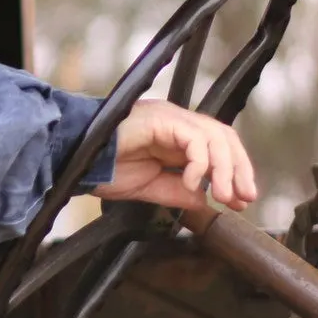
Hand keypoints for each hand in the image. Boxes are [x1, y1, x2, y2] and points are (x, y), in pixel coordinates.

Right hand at [91, 99, 258, 211]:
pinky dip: (200, 164)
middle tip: (243, 199)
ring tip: (224, 196)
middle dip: (238, 169)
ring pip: (214, 135)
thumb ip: (177, 191)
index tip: (242, 200)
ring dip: (225, 169)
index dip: (234, 171)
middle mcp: (174, 121)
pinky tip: (193, 184)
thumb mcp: (149, 187)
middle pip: (223, 137)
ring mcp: (168, 117)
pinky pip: (193, 139)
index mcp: (173, 135)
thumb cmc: (102, 169)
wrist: (74, 161)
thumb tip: (206, 199)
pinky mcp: (160, 119)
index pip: (217, 146)